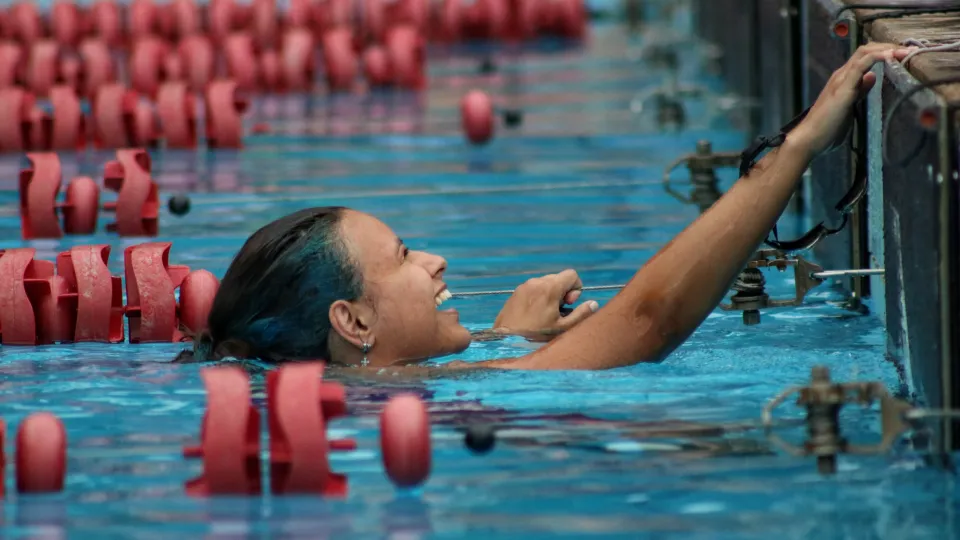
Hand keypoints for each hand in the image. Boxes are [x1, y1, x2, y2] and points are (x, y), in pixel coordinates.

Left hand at [493, 269, 599, 340]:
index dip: (575, 289)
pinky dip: (539, 297)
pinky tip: (534, 315)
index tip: (568, 304)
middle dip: (563, 293)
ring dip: (551, 295)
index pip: (572, 274)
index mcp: (549, 288)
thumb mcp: (563, 328)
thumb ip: (582, 314)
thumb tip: (593, 303)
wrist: (506, 342)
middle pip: (559, 278)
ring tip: (545, 315)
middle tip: (558, 312)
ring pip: (546, 283)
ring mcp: (524, 286)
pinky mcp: (515, 293)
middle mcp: (536, 282)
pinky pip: (533, 289)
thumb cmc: (536, 337)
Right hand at [793, 43, 913, 157]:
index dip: (884, 53)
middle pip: (866, 50)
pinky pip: (862, 64)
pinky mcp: (843, 87)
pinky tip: (891, 56)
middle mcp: (841, 76)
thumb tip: (872, 77)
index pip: (864, 58)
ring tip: (906, 52)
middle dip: (890, 47)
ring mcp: (841, 80)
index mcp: (842, 81)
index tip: (903, 57)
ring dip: (887, 49)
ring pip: (865, 52)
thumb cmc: (825, 130)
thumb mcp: (849, 107)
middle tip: (910, 51)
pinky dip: (878, 56)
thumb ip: (860, 92)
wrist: (808, 140)